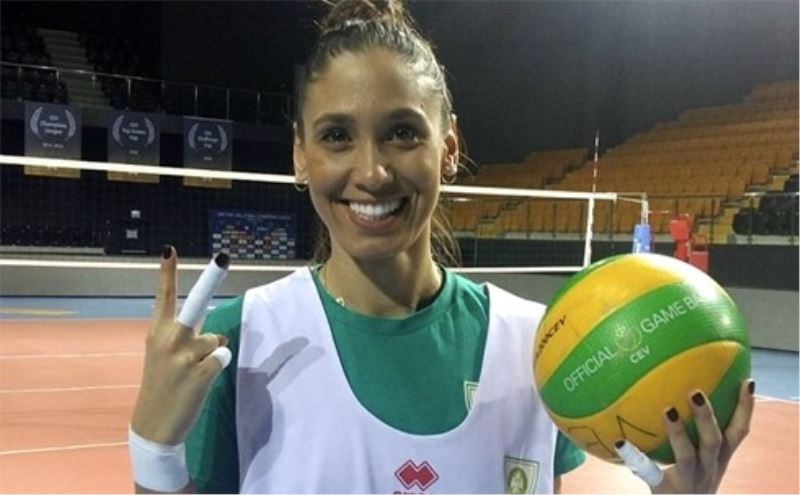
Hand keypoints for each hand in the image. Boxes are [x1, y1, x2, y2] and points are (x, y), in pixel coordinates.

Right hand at [130, 245, 229, 444]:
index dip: (167, 272)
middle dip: (211, 279)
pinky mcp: (199, 373)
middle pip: (196, 304)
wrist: (153, 424)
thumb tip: (216, 335)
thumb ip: (182, 337)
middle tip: (224, 256)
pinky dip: (218, 367)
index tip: (169, 249)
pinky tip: (200, 381)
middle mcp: (168, 339)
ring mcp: (183, 356)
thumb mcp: (161, 356)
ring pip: (216, 340)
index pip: (163, 297)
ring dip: (212, 354)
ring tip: (193, 373)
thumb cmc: (163, 384)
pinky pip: (222, 358)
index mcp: (156, 332)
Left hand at [616, 379, 755, 493]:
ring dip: (679, 432)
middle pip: (714, 442)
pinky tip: (619, 441)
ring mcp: (688, 481)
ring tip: (668, 409)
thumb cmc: (689, 483)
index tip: (746, 381)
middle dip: (707, 417)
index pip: (738, 432)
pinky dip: (633, 455)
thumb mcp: (699, 462)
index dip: (745, 409)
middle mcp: (708, 470)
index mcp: (718, 459)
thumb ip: (695, 434)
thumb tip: (677, 392)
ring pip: (688, 455)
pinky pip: (649, 471)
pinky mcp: (665, 489)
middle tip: (696, 391)